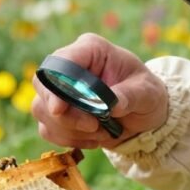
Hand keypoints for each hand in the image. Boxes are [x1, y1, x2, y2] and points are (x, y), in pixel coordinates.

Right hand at [32, 33, 167, 148]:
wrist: (143, 115)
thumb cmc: (146, 94)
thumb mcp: (147, 93)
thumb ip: (131, 95)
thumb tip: (113, 105)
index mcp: (91, 50)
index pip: (62, 61)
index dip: (55, 84)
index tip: (59, 108)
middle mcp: (69, 66)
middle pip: (44, 86)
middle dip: (66, 114)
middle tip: (94, 126)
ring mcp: (58, 89)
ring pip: (42, 110)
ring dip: (71, 130)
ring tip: (101, 131)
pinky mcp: (55, 112)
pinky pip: (47, 129)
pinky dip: (69, 139)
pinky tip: (93, 137)